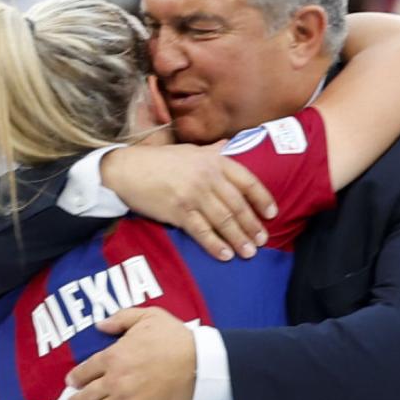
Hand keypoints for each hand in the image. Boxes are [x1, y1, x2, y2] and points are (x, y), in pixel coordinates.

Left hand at [66, 308, 195, 399]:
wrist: (199, 364)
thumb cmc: (174, 338)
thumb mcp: (148, 316)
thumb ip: (120, 319)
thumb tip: (100, 325)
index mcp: (113, 356)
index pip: (84, 370)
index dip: (75, 378)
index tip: (71, 382)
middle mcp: (115, 380)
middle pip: (86, 396)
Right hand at [101, 144, 276, 259]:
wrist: (127, 169)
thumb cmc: (159, 160)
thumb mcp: (189, 150)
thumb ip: (212, 151)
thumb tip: (227, 144)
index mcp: (214, 161)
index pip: (247, 181)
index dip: (262, 198)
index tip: (272, 214)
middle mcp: (207, 177)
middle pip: (238, 205)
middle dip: (252, 225)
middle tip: (262, 240)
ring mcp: (193, 195)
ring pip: (223, 220)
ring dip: (238, 238)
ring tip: (248, 252)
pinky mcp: (178, 211)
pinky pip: (202, 231)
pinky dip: (215, 245)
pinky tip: (225, 255)